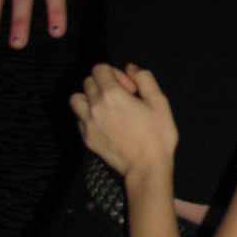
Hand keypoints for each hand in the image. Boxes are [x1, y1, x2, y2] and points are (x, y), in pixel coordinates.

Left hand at [69, 64, 178, 178]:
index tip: (129, 88)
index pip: (100, 68)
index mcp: (112, 94)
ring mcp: (88, 123)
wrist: (147, 168)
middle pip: (88, 81)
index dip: (116, 73)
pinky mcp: (86, 138)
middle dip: (104, 84)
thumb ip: (144, 79)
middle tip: (121, 98)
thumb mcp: (159, 103)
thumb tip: (131, 68)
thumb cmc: (157, 136)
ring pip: (77, 99)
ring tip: (105, 108)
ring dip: (89, 98)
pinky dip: (88, 116)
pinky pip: (79, 119)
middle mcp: (95, 106)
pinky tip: (104, 124)